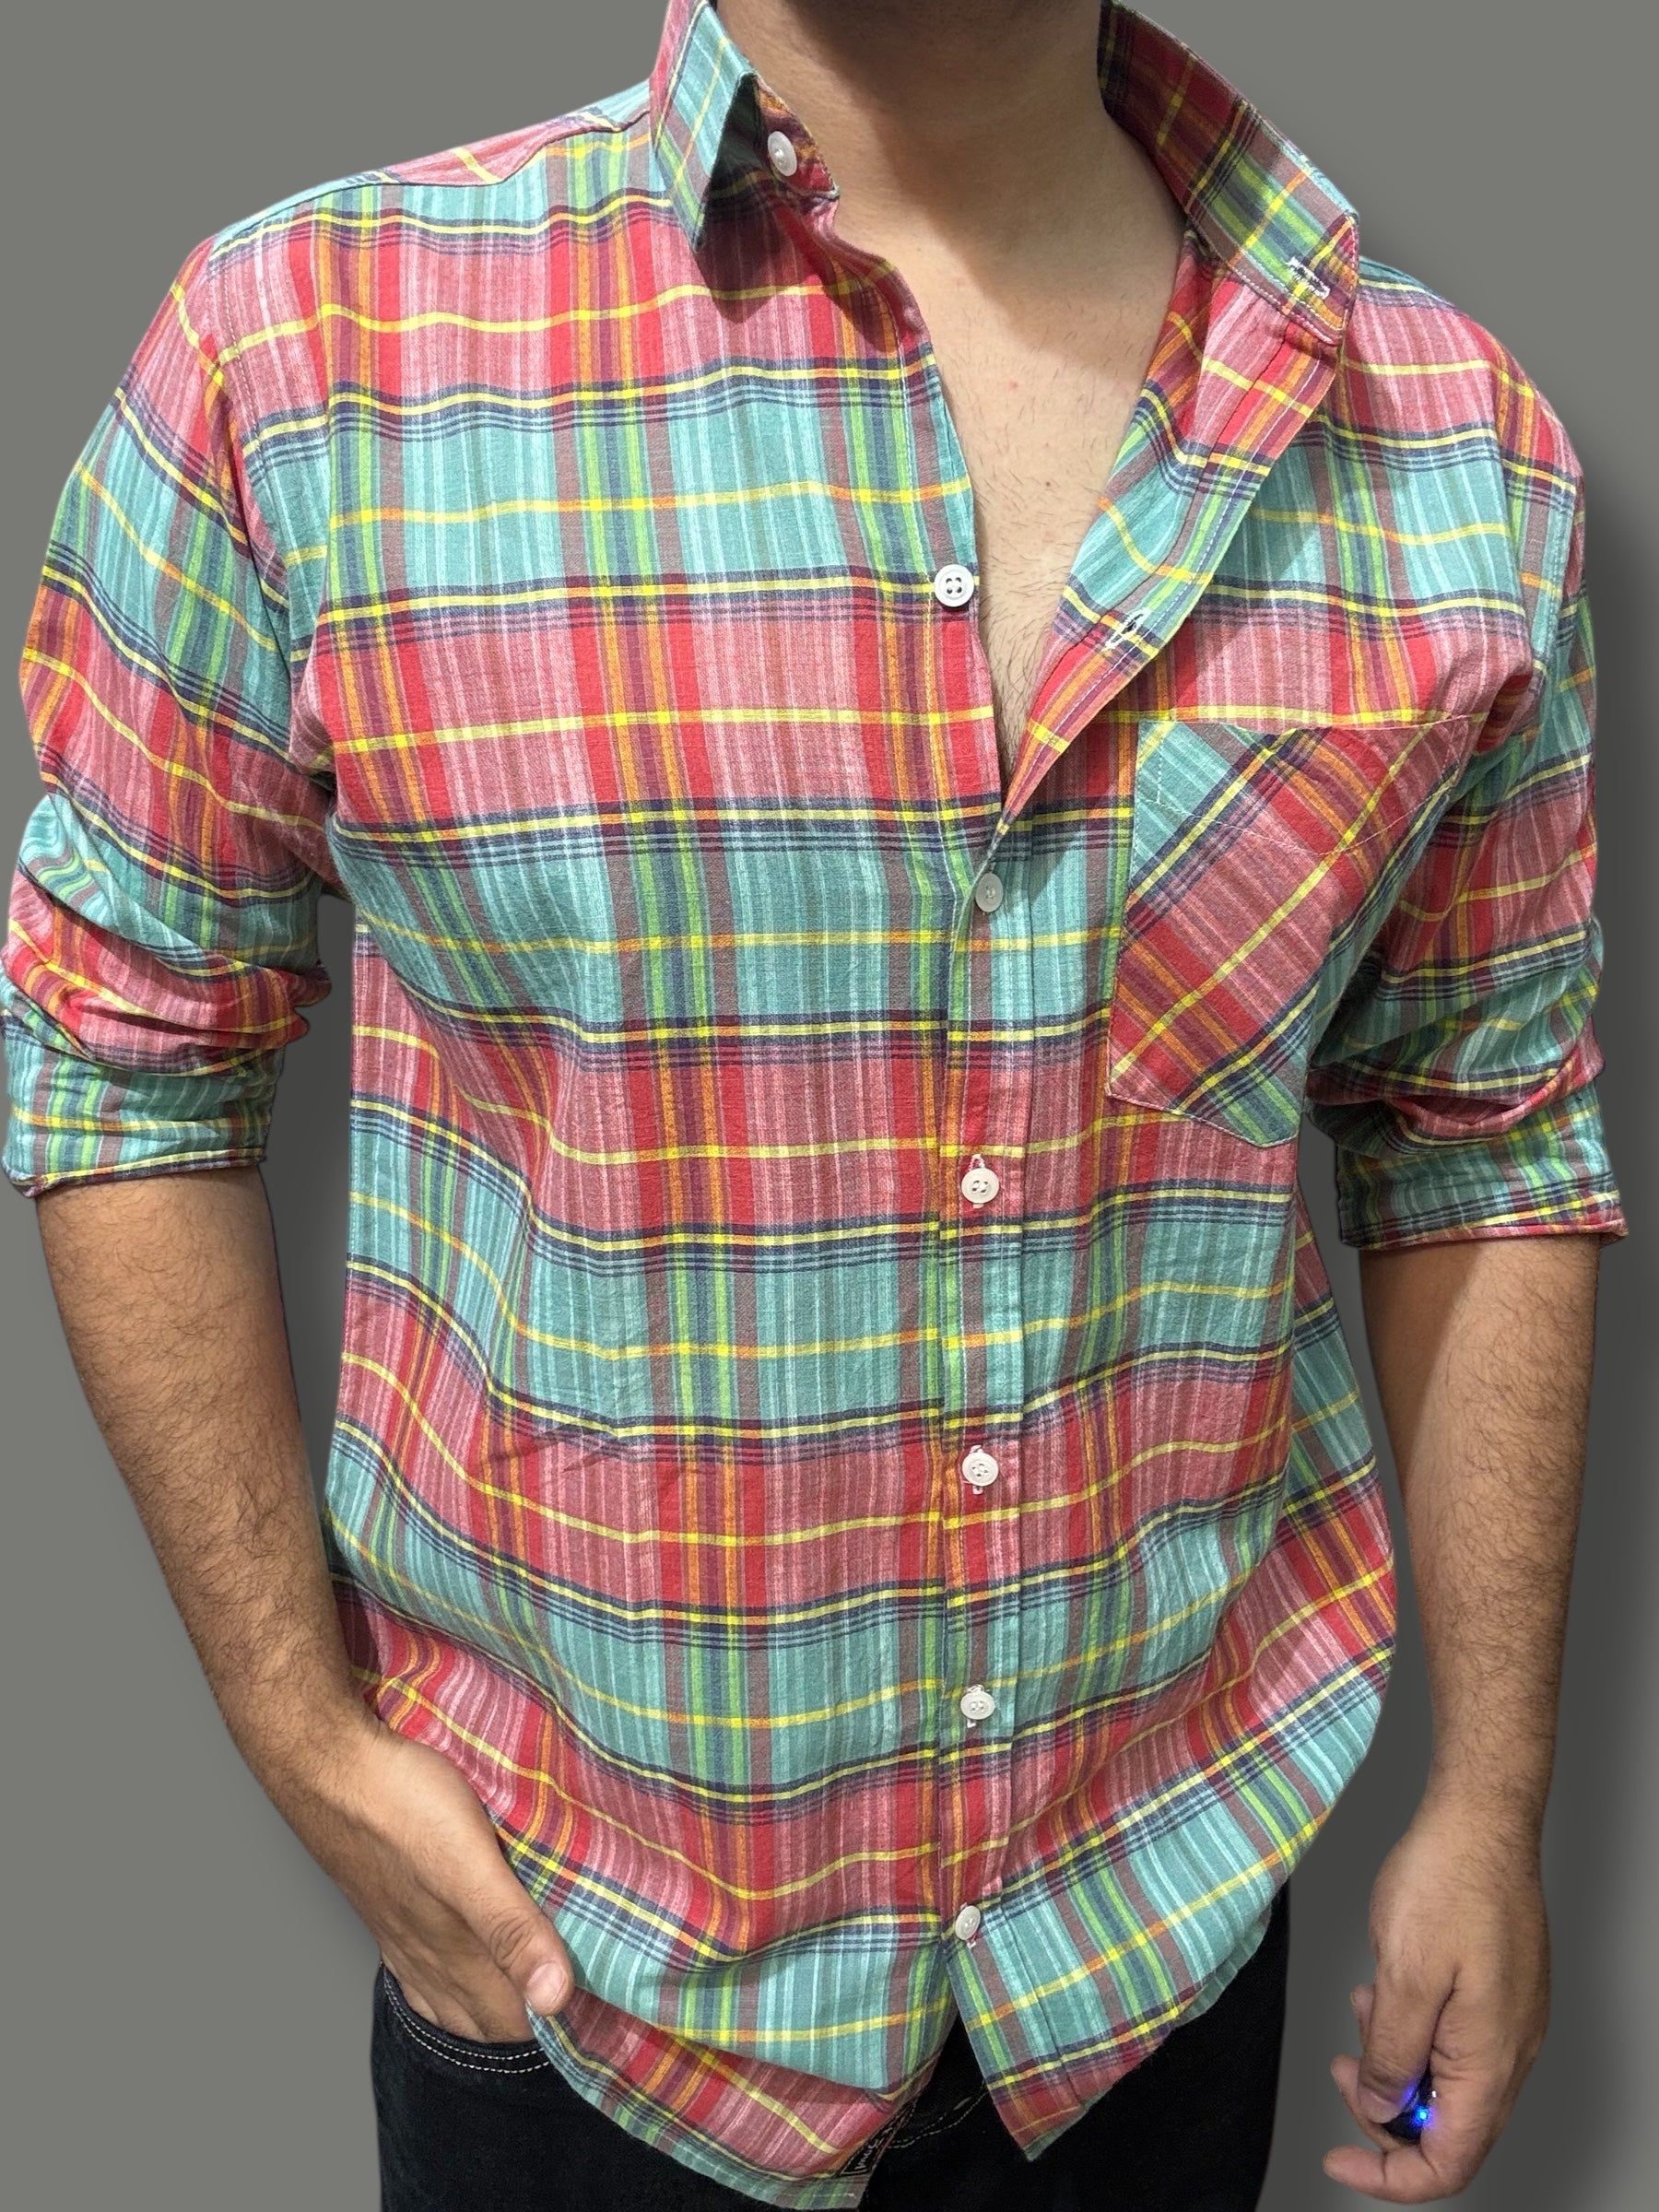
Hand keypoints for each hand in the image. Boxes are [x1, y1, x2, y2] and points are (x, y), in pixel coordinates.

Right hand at [268, 1706, 574, 2042]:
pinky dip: (455, 1985)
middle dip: (537, 2019)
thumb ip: (511, 1930)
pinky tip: (463, 1969)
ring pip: (457, 2000)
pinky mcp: (390, 1909)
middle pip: (490, 2018)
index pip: (518, 2024)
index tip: (609, 2012)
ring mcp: (405, 1937)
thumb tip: (556, 1999)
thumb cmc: (401, 1805)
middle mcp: (430, 1958)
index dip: (563, 2027)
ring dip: (497, 2006)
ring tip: (539, 1994)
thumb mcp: (470, 1863)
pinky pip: (427, 1970)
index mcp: (457, 1955)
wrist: (328, 1767)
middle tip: (591, 2001)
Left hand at [1323, 1795, 1549, 2200]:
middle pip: (1449, 2130)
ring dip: (1396, 2066)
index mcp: (1490, 2059)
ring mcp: (1509, 2021)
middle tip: (1341, 2074)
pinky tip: (1384, 1996)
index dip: (1390, 2177)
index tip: (1339, 2162)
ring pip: (1449, 2082)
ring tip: (1359, 2017)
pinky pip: (1455, 2041)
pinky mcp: (1500, 1993)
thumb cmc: (1449, 1880)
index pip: (1448, 2162)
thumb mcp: (1402, 1975)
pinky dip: (1413, 2033)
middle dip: (1386, 2115)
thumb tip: (1379, 2107)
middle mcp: (1510, 2050)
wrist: (1482, 1819)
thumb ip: (1390, 2053)